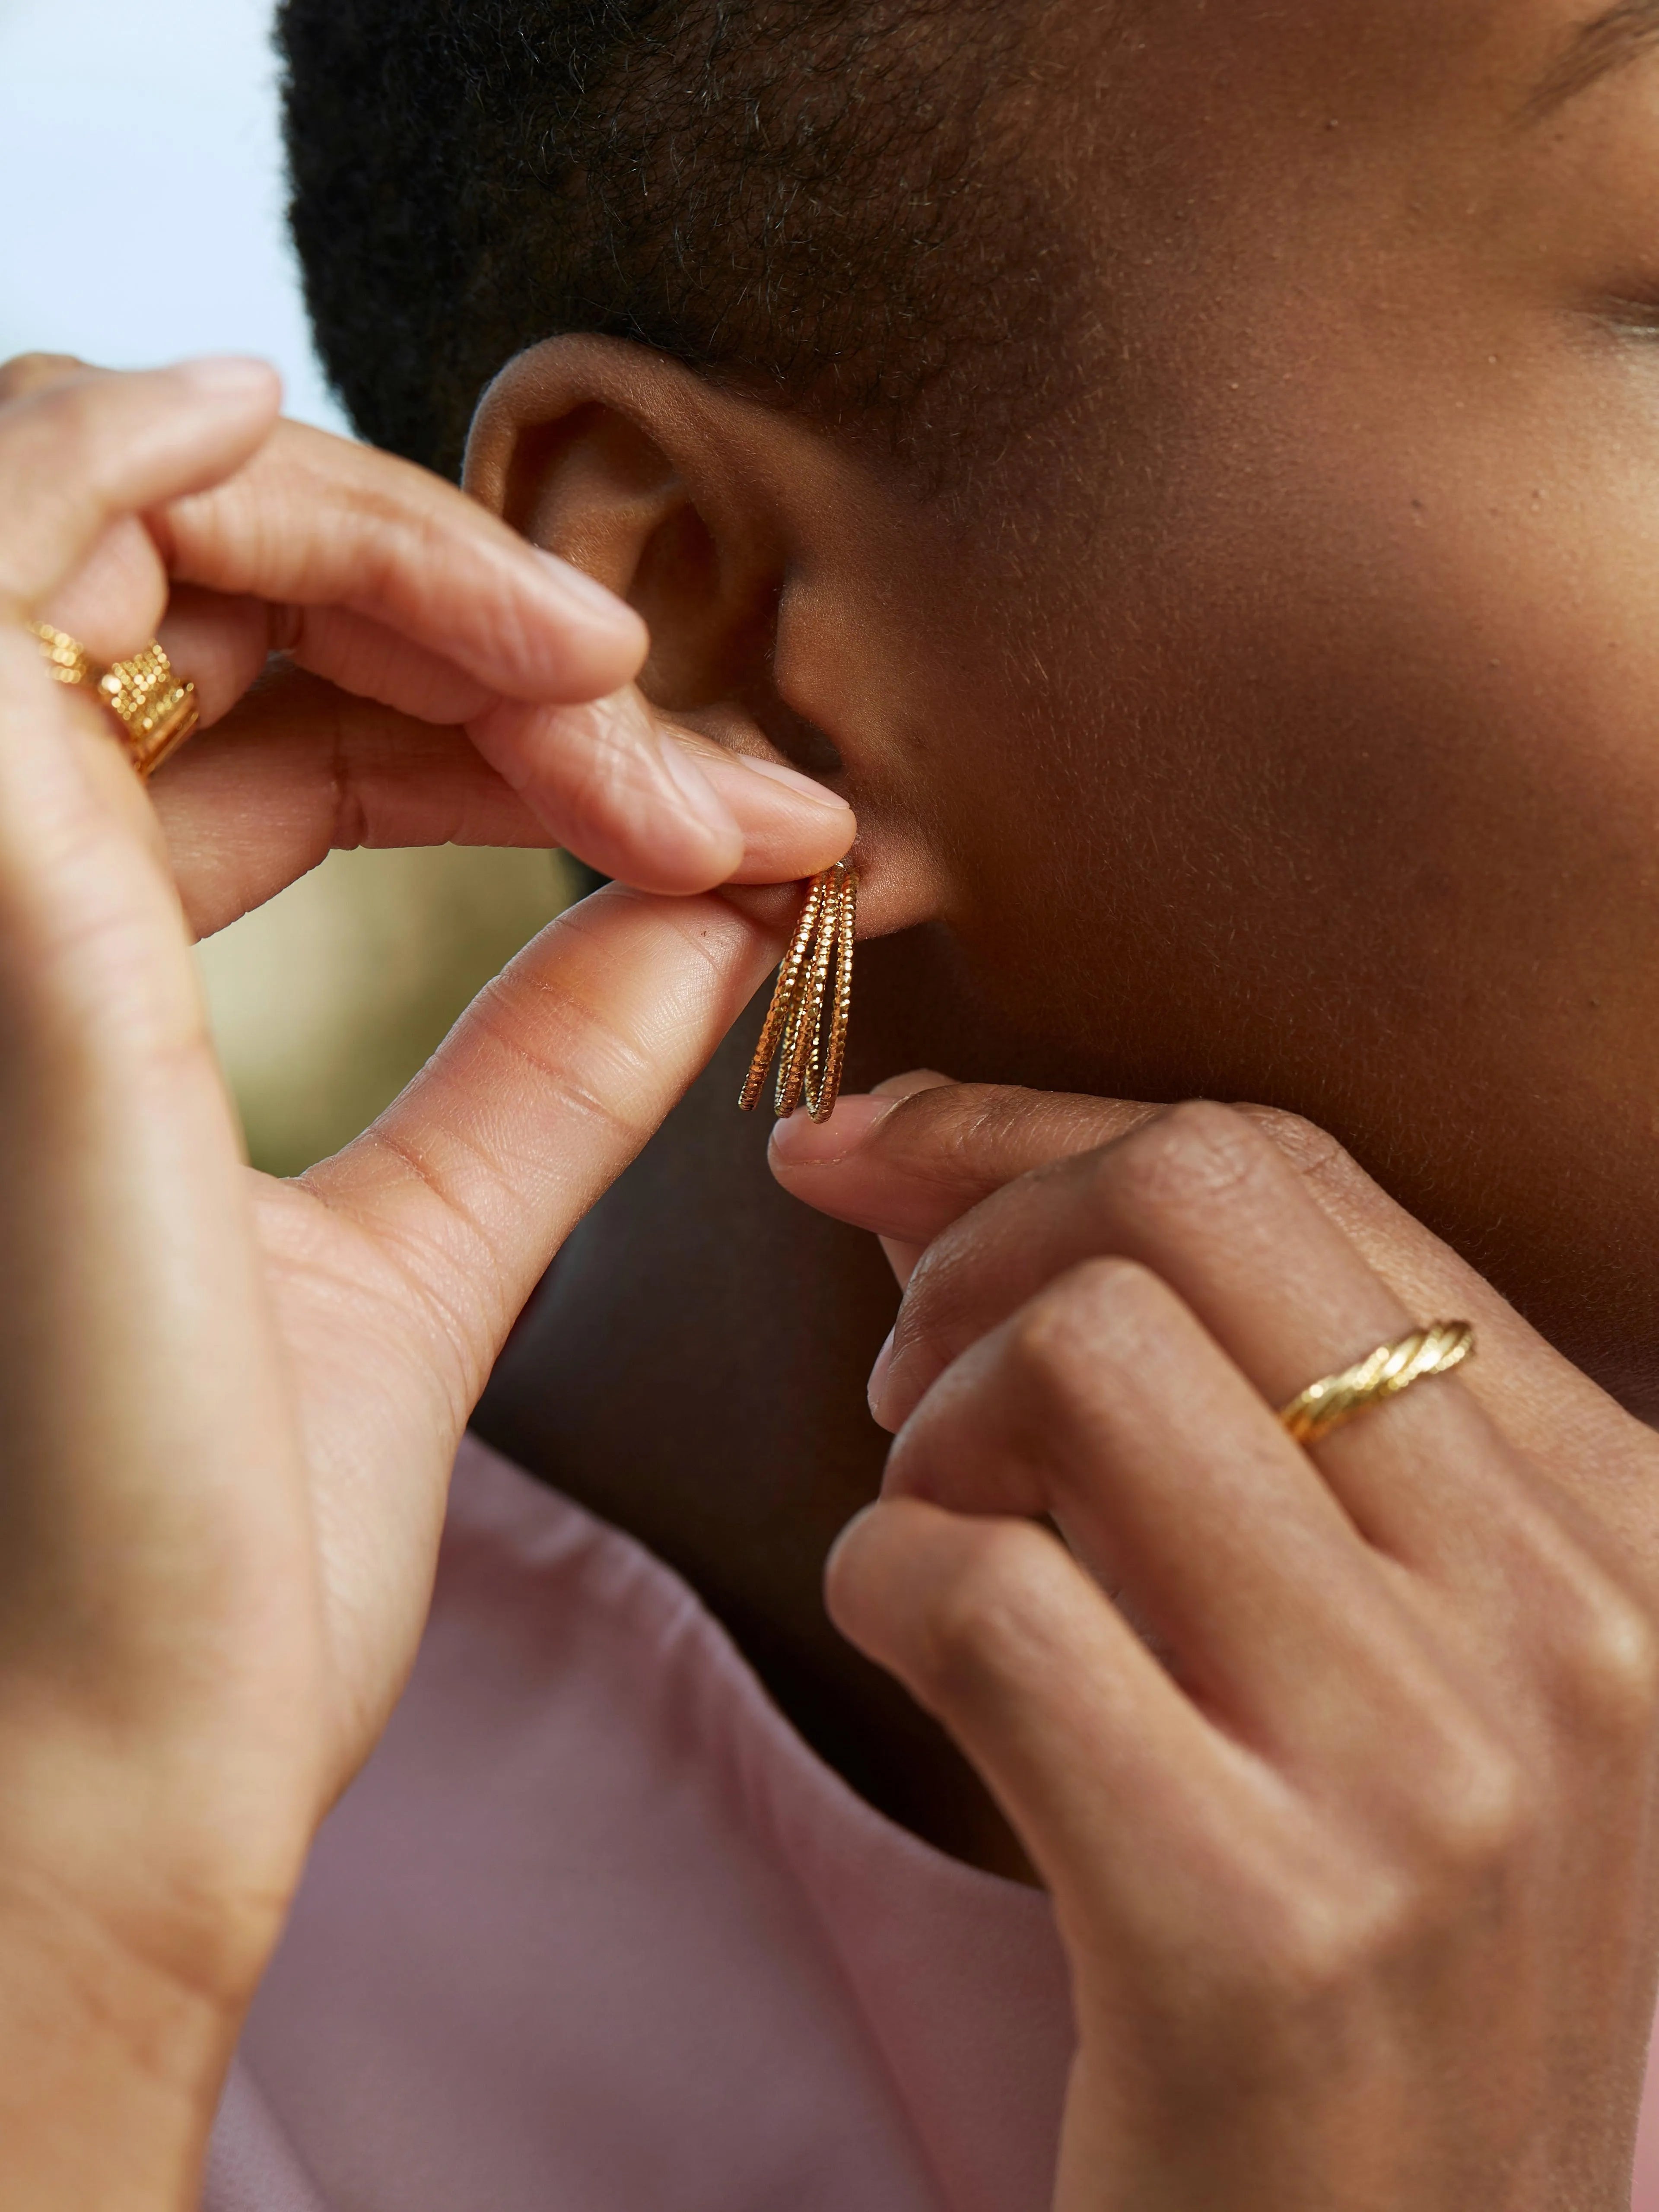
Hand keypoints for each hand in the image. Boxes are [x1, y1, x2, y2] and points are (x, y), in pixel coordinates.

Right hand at [0, 356, 847, 2211]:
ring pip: (96, 529)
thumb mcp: (419, 1256)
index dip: (507, 737)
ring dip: (347, 529)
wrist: (121, 1766)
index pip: (282, 742)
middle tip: (682, 746)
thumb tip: (718, 919)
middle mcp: (5, 915)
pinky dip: (115, 449)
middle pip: (207, 609)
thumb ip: (547, 1075)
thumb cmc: (218, 1564)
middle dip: (465, 624)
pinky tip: (271, 417)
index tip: (734, 823)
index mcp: (83, 977)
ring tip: (570, 631)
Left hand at [774, 1080, 1658, 2208]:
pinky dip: (883, 1583)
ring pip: (1076, 1357)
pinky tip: (916, 1647)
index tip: (872, 1145)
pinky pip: (975, 1589)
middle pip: (1188, 1205)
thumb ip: (1213, 1381)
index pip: (1287, 1171)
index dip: (1036, 1126)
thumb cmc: (1354, 1918)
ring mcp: (1435, 1771)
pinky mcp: (1256, 1926)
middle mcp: (1571, 1614)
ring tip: (941, 1531)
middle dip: (977, 1235)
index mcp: (1615, 1515)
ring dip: (933, 1429)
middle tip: (908, 1375)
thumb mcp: (1370, 1628)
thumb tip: (942, 1165)